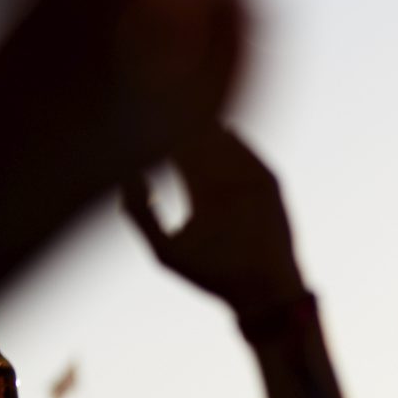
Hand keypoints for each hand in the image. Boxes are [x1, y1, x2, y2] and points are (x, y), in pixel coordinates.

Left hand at [123, 125, 304, 321]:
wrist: (257, 294)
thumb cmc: (211, 276)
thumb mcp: (164, 249)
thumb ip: (140, 214)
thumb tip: (127, 176)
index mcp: (200, 194)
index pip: (180, 155)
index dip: (162, 137)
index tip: (144, 120)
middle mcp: (225, 183)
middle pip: (203, 143)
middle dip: (186, 124)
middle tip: (165, 103)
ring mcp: (248, 183)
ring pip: (227, 146)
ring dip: (211, 130)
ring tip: (190, 113)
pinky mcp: (270, 188)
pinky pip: (254, 158)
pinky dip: (241, 146)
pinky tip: (222, 133)